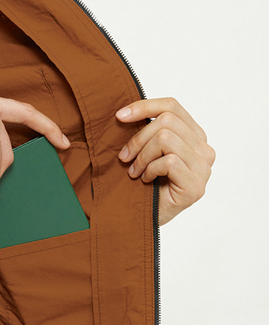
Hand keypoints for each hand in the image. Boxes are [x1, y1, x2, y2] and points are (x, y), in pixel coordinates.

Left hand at [116, 97, 214, 225]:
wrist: (142, 217)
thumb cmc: (143, 182)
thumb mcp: (144, 149)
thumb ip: (146, 129)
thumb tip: (123, 112)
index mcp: (194, 136)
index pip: (172, 106)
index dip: (144, 107)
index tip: (119, 116)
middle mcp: (204, 150)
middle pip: (167, 121)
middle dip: (138, 138)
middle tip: (124, 158)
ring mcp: (204, 169)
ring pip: (166, 139)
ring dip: (142, 156)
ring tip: (135, 172)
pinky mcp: (196, 186)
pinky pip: (169, 161)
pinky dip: (150, 170)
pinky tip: (146, 180)